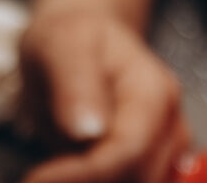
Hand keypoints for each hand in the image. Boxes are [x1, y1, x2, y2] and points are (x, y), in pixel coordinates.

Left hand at [18, 9, 188, 182]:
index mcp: (153, 93)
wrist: (84, 40)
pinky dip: (92, 180)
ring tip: (50, 167)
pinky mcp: (151, 167)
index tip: (38, 177)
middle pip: (135, 178)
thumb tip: (87, 132)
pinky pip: (126, 182)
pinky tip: (65, 171)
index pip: (127, 151)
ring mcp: (165, 151)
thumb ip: (75, 84)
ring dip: (87, 181)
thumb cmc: (71, 38)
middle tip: (36, 175)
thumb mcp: (61, 44)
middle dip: (83, 181)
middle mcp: (169, 127)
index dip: (83, 174)